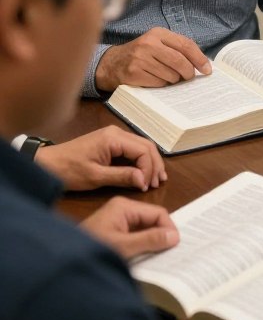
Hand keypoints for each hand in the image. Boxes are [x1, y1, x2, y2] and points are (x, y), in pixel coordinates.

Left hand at [35, 125, 166, 190]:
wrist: (46, 164)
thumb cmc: (68, 170)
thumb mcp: (95, 176)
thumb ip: (121, 177)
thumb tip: (144, 180)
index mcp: (114, 138)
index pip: (143, 150)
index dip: (148, 169)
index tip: (146, 186)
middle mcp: (117, 132)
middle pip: (146, 146)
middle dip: (154, 165)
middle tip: (158, 183)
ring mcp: (114, 135)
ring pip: (142, 146)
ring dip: (150, 163)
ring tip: (155, 179)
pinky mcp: (111, 142)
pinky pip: (133, 149)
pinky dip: (141, 161)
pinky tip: (144, 172)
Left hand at [79, 196, 178, 258]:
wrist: (62, 261)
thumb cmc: (91, 250)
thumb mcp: (123, 247)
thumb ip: (150, 240)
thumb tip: (175, 236)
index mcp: (124, 206)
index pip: (158, 213)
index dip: (169, 228)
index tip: (175, 245)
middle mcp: (122, 209)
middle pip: (152, 219)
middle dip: (161, 234)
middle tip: (171, 251)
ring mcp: (117, 220)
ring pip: (144, 228)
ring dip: (152, 240)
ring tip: (159, 255)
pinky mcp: (113, 230)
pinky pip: (135, 234)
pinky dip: (142, 244)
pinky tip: (144, 255)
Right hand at [95, 28, 211, 92]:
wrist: (111, 63)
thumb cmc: (142, 55)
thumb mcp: (158, 44)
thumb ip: (178, 50)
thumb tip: (203, 65)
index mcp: (158, 33)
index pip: (186, 45)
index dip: (199, 58)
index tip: (207, 70)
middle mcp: (148, 43)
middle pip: (180, 61)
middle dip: (188, 72)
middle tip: (188, 78)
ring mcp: (139, 58)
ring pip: (171, 74)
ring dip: (174, 80)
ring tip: (167, 77)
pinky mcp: (133, 73)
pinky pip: (159, 83)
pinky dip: (162, 85)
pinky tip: (155, 80)